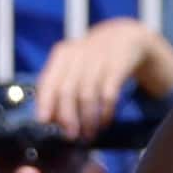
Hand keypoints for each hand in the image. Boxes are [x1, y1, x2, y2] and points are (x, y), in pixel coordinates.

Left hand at [36, 19, 172, 141]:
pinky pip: (109, 93)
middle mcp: (79, 55)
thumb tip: (49, 118)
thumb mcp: (75, 65)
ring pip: (88, 94)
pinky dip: (106, 111)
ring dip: (88, 118)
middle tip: (71, 135)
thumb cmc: (94, 60)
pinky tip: (104, 122)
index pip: (49, 82)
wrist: (127, 37)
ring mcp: (100, 59)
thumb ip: (61, 85)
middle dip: (68, 116)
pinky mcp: (119, 66)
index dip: (46, 104)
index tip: (46, 123)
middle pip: (67, 90)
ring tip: (89, 134)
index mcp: (63, 55)